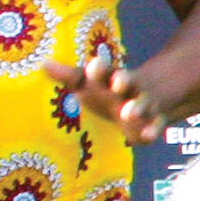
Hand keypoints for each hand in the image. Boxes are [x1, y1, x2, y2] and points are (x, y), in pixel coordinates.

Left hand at [51, 44, 170, 145]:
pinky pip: (155, 124)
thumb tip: (44, 64)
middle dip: (123, 81)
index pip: (104, 69)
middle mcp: (129, 87)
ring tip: (128, 114)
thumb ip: (70, 77)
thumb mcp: (89, 84)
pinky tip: (147, 136)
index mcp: (110, 76)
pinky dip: (152, 130)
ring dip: (136, 108)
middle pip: (127, 81)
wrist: (146, 96)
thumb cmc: (107, 90)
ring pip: (142, 103)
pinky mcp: (153, 120)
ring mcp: (143, 103)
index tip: (92, 66)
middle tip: (117, 85)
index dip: (98, 69)